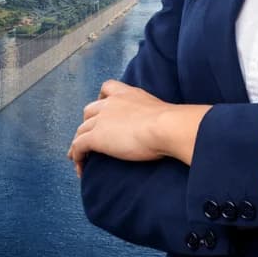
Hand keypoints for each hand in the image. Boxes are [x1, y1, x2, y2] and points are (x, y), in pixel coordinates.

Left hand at [67, 80, 209, 176]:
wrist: (167, 127)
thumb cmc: (173, 123)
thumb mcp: (165, 114)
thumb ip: (163, 117)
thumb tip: (181, 126)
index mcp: (127, 94)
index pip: (107, 88)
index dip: (101, 99)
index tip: (101, 107)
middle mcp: (111, 103)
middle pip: (90, 111)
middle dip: (88, 123)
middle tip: (90, 137)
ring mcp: (102, 119)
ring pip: (81, 129)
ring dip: (79, 143)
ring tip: (79, 157)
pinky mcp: (97, 137)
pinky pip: (79, 146)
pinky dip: (77, 156)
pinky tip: (79, 168)